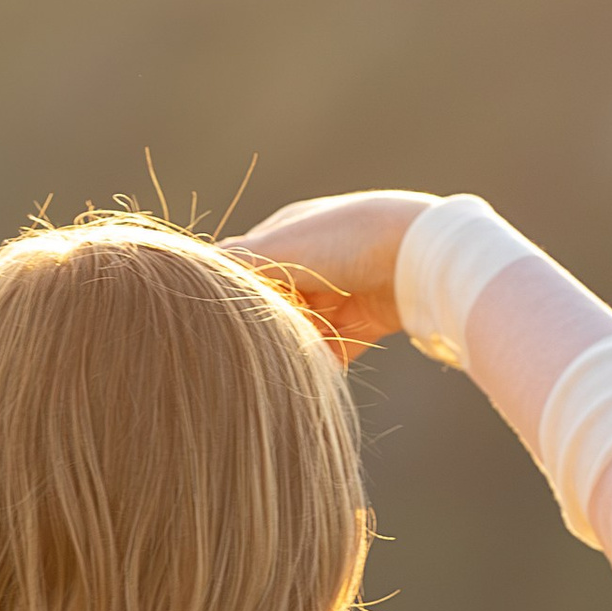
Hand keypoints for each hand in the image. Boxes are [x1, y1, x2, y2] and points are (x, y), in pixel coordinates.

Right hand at [222, 191, 436, 362]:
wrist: (421, 258)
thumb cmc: (346, 240)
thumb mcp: (280, 247)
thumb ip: (234, 264)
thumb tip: (190, 271)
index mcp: (288, 233)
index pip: (243, 266)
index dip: (229, 294)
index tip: (214, 321)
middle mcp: (312, 262)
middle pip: (272, 303)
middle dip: (261, 327)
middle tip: (242, 352)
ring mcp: (338, 293)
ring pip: (298, 330)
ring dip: (288, 347)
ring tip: (271, 366)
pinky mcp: (362, 324)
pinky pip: (329, 351)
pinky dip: (317, 364)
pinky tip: (304, 376)